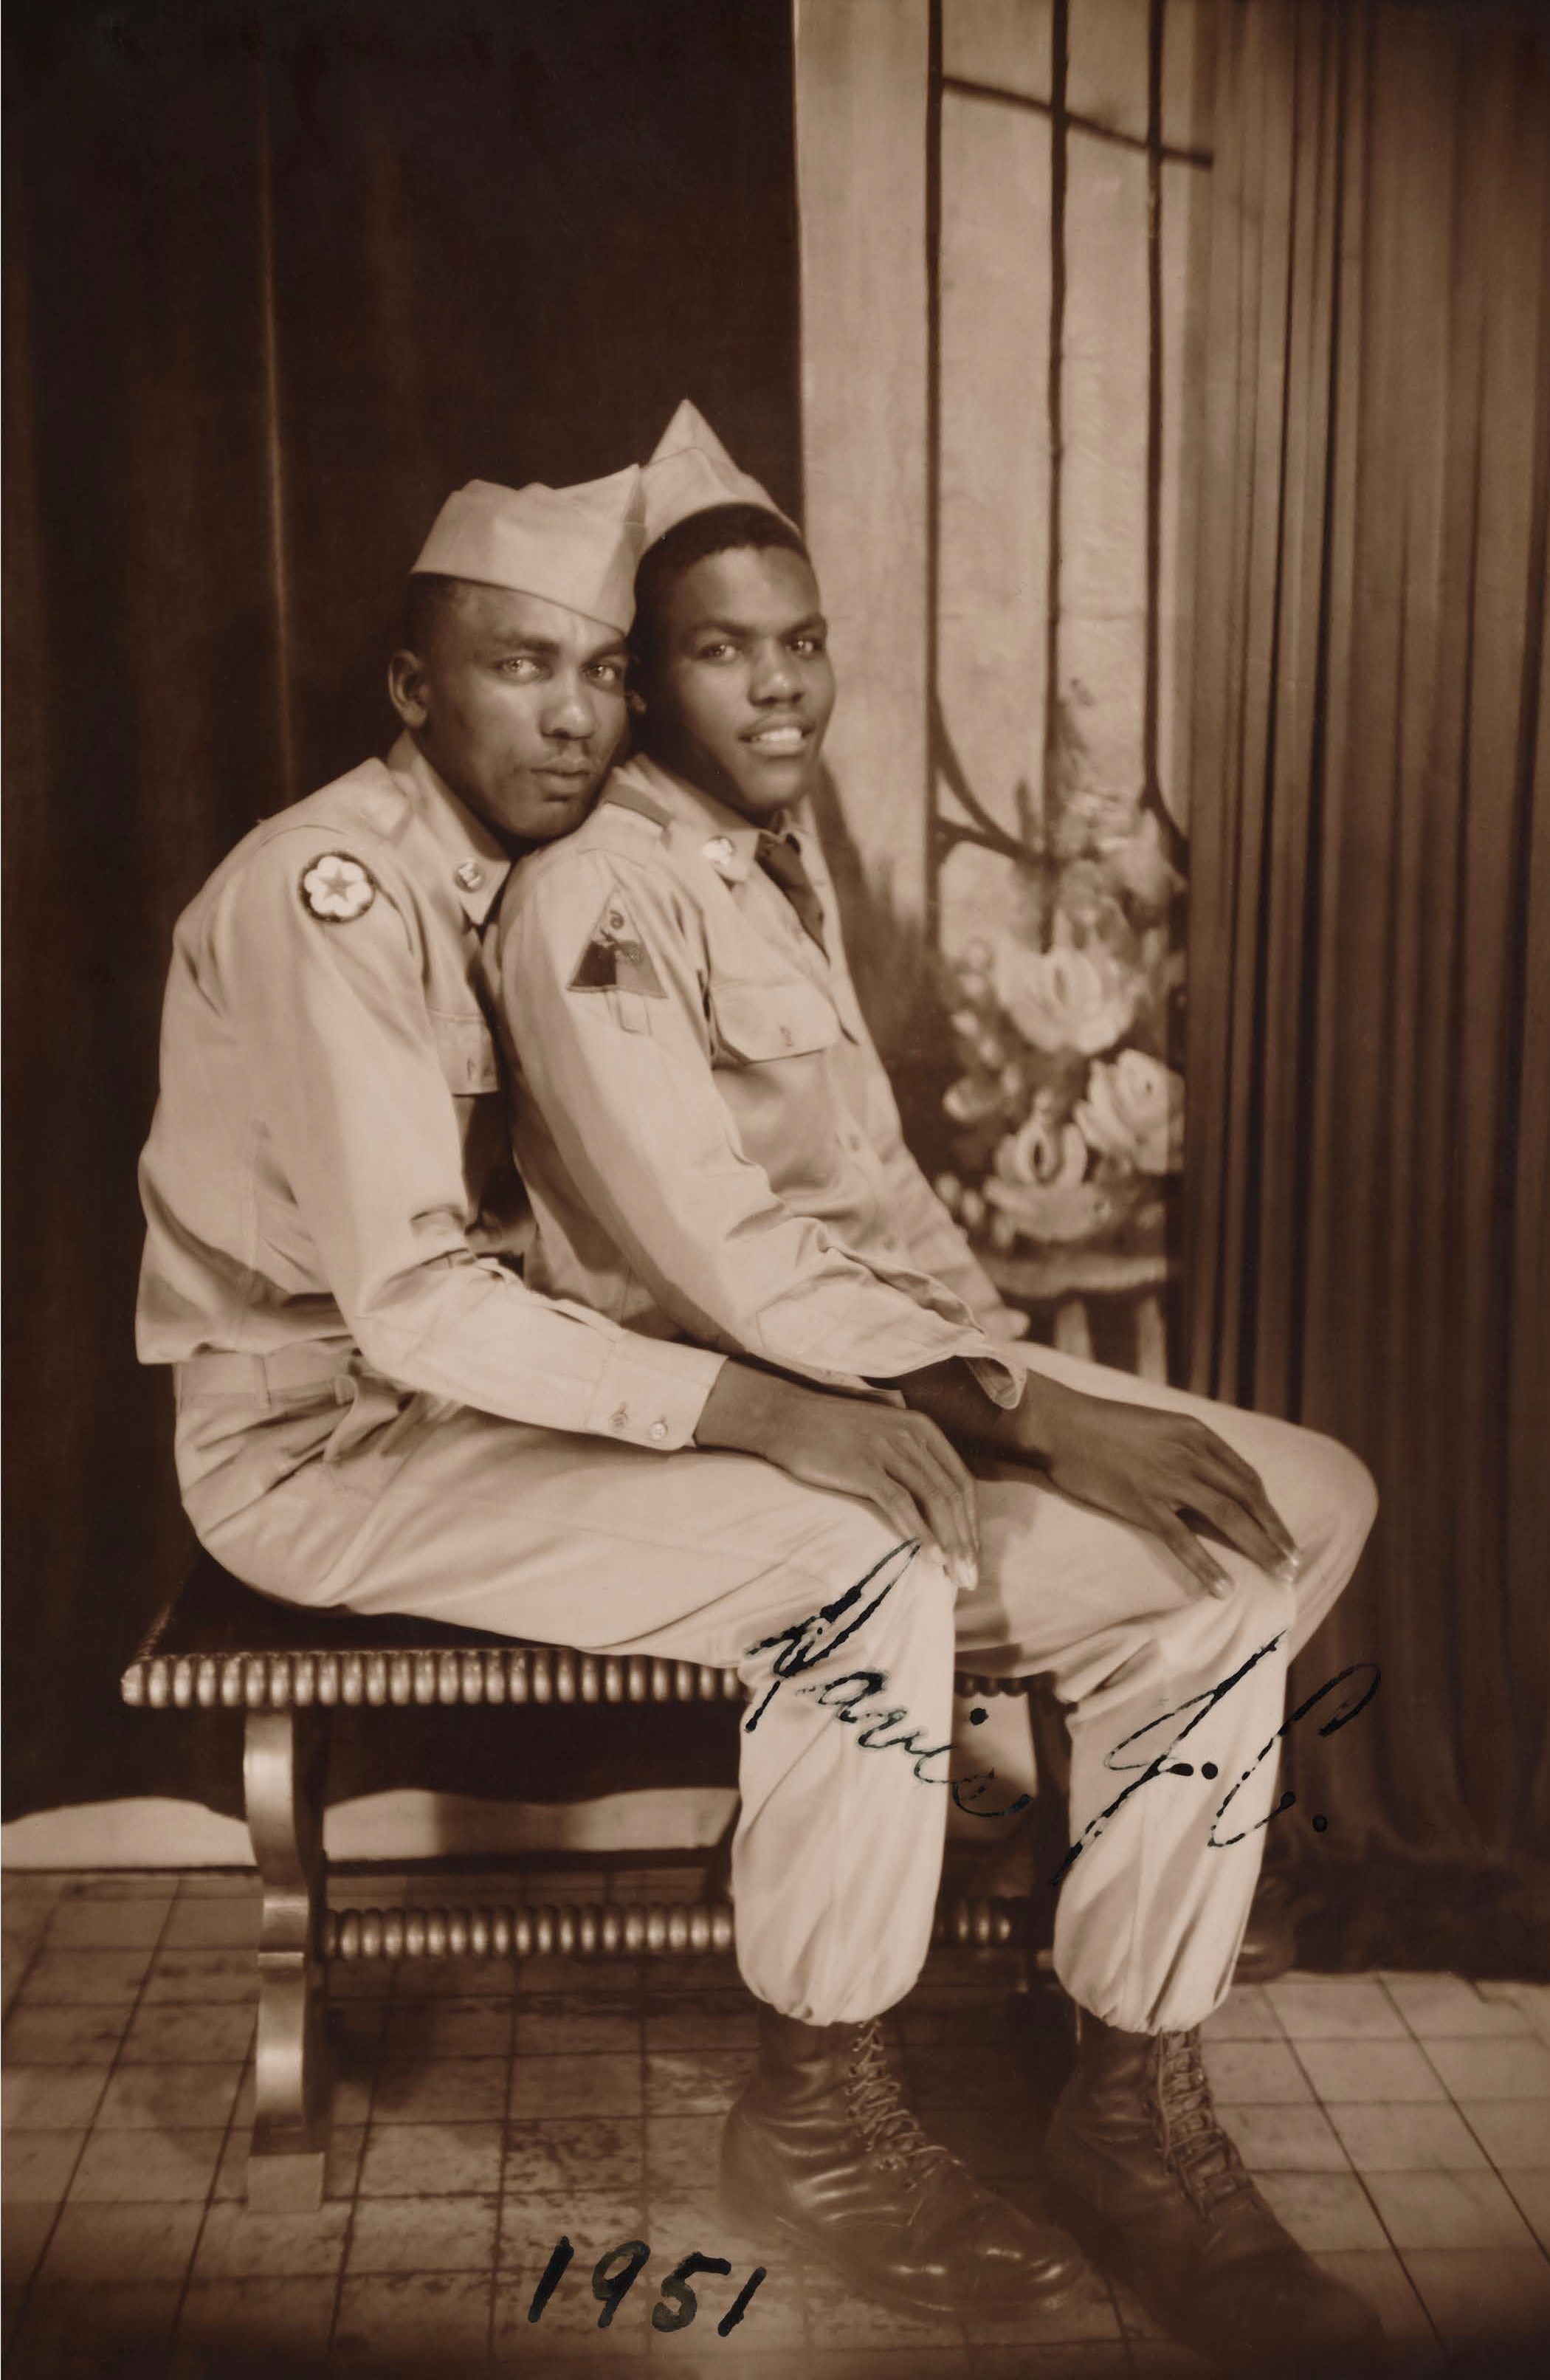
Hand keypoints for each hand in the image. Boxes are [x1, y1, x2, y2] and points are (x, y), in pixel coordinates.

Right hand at [694, 1364, 979, 1590]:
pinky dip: (919, 1533)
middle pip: (952, 1495)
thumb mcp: (882, 1432)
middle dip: (966, 1540)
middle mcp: (910, 1436)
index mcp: (922, 1427)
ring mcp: (887, 1449)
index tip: (973, 1555)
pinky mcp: (863, 1466)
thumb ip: (910, 1453)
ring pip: (933, 1500)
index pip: (961, 1481)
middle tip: (970, 1578)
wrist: (785, 1417)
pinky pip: (900, 1504)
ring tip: (955, 1576)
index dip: (972, 1521)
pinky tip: (930, 1557)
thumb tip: (931, 1498)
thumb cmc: (830, 1431)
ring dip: (950, 1542)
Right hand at [1035, 1387, 1300, 1597]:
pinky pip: (1183, 1539)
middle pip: (1246, 1499)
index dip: (1269, 1510)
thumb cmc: (1104, 1426)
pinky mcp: (1142, 1503)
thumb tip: (1213, 1479)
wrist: (1061, 1424)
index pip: (1246, 1477)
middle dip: (1274, 1534)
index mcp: (1196, 1434)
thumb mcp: (1159, 1425)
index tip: (1283, 1536)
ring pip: (1227, 1518)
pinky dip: (1207, 1566)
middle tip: (1293, 1564)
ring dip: (1259, 1549)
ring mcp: (1167, 1479)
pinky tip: (1223, 1588)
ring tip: (1279, 1575)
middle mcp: (1190, 1454)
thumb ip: (1188, 1448)